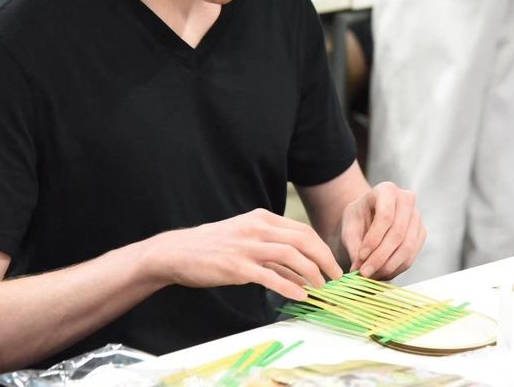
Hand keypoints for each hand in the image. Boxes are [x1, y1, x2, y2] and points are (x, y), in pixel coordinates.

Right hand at [151, 208, 342, 300]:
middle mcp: (257, 228)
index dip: (322, 248)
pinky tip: (301, 296)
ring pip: (291, 255)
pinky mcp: (237, 266)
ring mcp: (247, 247)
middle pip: (303, 240)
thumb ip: (272, 253)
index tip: (332, 265)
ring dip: (312, 273)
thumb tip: (300, 273)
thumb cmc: (213, 248)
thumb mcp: (245, 239)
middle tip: (336, 277)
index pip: (302, 230)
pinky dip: (289, 286)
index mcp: (262, 218)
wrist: (177, 252)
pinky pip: (270, 276)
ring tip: (322, 288)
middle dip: (325, 260)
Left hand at [340, 182, 424, 278]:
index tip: (361, 256)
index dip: (374, 239)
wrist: (370, 214)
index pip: (385, 216)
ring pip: (407, 247)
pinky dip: (396, 268)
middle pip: (398, 234)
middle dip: (380, 257)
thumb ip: (353, 244)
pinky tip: (381, 273)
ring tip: (371, 275)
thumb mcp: (349, 225)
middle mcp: (406, 200)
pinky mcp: (421, 233)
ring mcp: (417, 217)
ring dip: (388, 266)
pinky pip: (412, 255)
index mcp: (386, 190)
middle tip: (365, 273)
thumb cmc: (359, 216)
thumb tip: (358, 268)